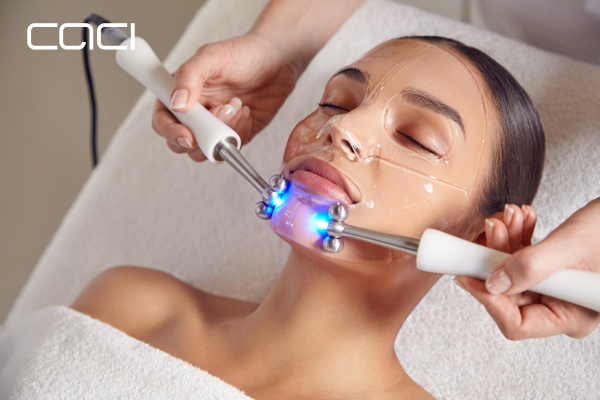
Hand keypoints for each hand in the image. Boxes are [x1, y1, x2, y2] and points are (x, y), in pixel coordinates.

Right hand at [151, 33, 299, 161]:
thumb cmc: (244, 53)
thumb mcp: (213, 56)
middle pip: (180, 143)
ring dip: (224, 132)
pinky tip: (247, 111)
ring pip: (206, 150)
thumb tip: (176, 102)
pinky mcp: (235, 135)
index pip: (162, 120)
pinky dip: (240, 133)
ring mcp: (214, 127)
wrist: (278, 61)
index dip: (170, 132)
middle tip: (223, 113)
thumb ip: (189, 76)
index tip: (188, 135)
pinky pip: (230, 148)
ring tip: (238, 105)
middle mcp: (194, 113)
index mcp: (180, 93)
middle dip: (201, 136)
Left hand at [454, 202, 599, 339]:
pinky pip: (523, 259)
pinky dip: (518, 238)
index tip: (467, 273)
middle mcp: (560, 307)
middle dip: (496, 257)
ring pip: (511, 272)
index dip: (487, 299)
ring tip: (510, 217)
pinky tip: (522, 219)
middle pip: (507, 293)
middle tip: (492, 229)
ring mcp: (555, 289)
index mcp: (570, 317)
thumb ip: (532, 267)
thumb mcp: (571, 248)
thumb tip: (494, 283)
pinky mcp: (551, 270)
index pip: (515, 324)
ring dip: (505, 242)